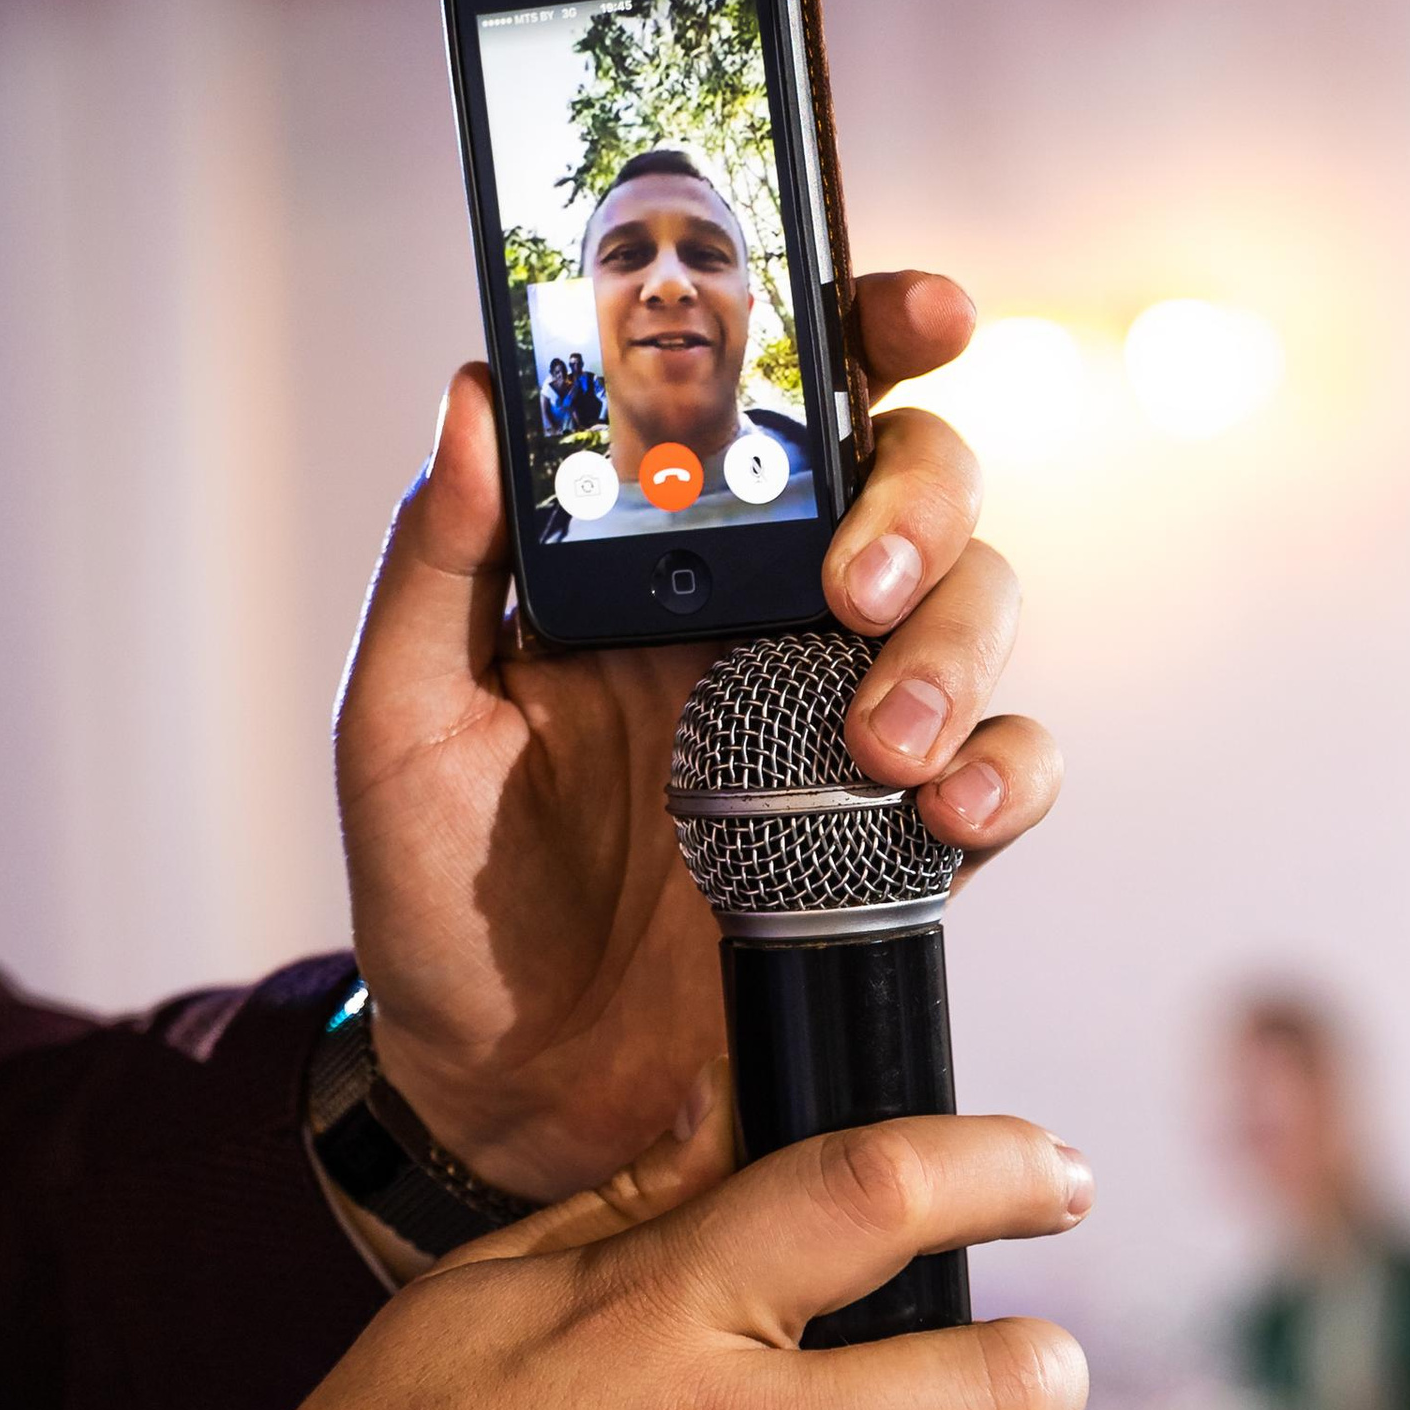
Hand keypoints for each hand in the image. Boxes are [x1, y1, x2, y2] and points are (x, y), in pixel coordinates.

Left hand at [336, 271, 1059, 1199]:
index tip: (918, 312)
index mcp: (657, 556)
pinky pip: (1007, 767)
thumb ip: (440, 558)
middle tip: (851, 583)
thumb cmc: (439, 896)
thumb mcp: (402, 719)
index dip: (865, 326)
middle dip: (919, 502)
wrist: (503, 1098)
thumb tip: (474, 389)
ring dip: (954, 649)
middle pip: (914, 480)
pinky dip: (1006, 773)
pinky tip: (946, 815)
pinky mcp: (894, 839)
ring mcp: (842, 719)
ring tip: (876, 740)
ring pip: (978, 607)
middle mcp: (767, 613)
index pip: (780, 396)